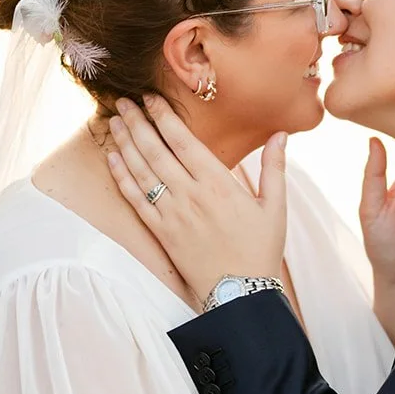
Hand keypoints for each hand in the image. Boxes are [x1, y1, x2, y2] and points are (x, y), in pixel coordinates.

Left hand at [105, 96, 287, 303]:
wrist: (240, 295)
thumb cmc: (260, 249)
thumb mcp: (276, 207)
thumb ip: (275, 168)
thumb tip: (281, 134)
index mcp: (218, 184)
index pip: (183, 141)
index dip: (164, 117)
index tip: (151, 98)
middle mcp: (190, 195)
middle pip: (156, 151)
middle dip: (137, 123)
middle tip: (123, 101)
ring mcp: (172, 214)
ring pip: (142, 171)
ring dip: (125, 144)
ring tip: (114, 122)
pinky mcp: (161, 233)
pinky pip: (135, 200)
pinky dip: (122, 178)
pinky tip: (113, 159)